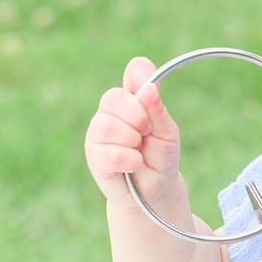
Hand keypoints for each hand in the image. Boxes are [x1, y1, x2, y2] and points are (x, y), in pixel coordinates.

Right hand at [81, 56, 181, 209]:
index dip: (144, 84)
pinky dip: (127, 159)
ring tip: (138, 152)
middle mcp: (111, 111)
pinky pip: (106, 152)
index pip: (135, 70)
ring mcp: (98, 132)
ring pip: (106, 125)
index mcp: (132, 98)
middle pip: (113, 97)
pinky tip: (133, 164)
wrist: (156, 191)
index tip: (152, 102)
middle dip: (137, 118)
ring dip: (131, 141)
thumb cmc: (161, 157)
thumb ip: (157, 110)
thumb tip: (149, 89)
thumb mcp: (168, 132)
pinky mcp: (93, 156)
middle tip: (146, 134)